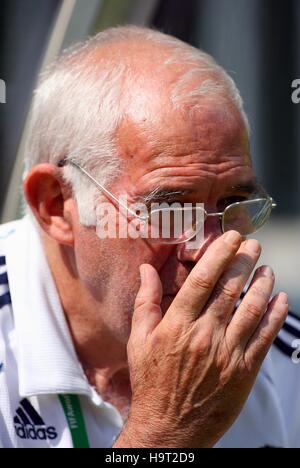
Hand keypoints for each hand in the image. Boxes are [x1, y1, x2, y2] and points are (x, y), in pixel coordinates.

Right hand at [114, 231, 288, 447]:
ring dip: (263, 284)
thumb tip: (145, 269)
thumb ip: (145, 302)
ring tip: (266, 268)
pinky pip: (265, 337)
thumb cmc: (151, 381)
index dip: (219, 254)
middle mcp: (204, 335)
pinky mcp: (244, 371)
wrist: (169, 428)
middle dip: (245, 261)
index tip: (231, 237)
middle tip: (253, 243)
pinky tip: (280, 299)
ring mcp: (227, 354)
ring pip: (252, 309)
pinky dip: (276, 315)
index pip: (202, 280)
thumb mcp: (138, 340)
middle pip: (230, 288)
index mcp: (177, 325)